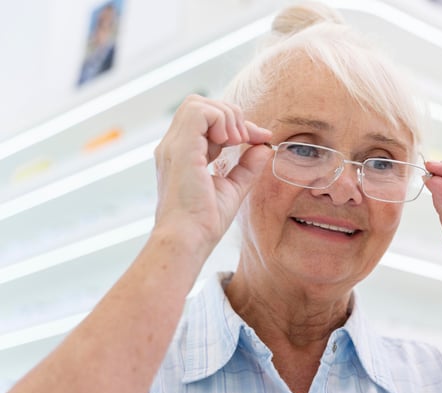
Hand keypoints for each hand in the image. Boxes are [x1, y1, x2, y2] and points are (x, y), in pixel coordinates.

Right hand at [153, 94, 271, 255]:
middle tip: (247, 140)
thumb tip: (264, 145)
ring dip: (225, 115)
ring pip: (198, 103)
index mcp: (184, 154)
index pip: (209, 122)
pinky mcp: (180, 148)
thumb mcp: (233, 188)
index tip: (262, 137)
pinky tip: (231, 141)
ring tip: (236, 141)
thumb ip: (247, 166)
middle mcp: (175, 146)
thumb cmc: (205, 222)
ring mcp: (174, 145)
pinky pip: (198, 111)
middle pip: (201, 105)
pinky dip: (220, 119)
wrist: (189, 239)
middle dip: (232, 115)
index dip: (238, 124)